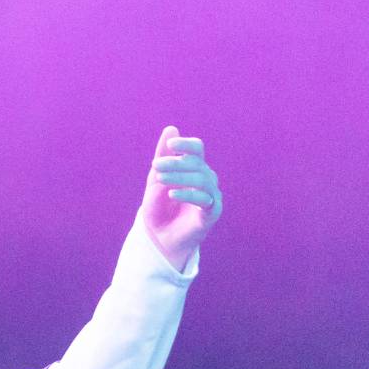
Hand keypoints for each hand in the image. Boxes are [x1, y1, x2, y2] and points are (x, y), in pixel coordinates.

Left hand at [138, 125, 220, 268]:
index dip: (186, 145)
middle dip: (175, 163)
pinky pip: (204, 199)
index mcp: (194, 169)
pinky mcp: (212, 212)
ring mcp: (211, 195)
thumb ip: (163, 157)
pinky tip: (172, 194)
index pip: (197, 149)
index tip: (170, 145)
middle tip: (155, 166)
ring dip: (180, 176)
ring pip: (201, 179)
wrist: (159, 239)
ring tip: (159, 179)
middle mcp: (207, 179)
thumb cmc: (158, 209)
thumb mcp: (156, 180)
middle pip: (197, 163)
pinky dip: (188, 195)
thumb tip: (170, 128)